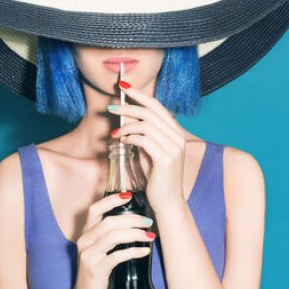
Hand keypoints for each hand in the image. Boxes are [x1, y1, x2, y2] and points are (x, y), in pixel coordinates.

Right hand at [67, 192, 155, 288]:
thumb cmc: (96, 272)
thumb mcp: (99, 251)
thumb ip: (109, 236)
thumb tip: (135, 222)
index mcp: (85, 234)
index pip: (95, 209)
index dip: (111, 200)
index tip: (129, 196)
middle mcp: (84, 241)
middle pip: (109, 222)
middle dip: (132, 219)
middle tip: (148, 222)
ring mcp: (88, 255)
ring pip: (113, 236)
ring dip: (134, 233)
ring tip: (149, 235)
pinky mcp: (96, 269)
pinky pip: (118, 256)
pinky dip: (134, 251)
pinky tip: (145, 251)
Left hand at [108, 80, 189, 212]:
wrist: (167, 202)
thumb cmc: (156, 177)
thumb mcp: (148, 150)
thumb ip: (142, 134)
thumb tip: (125, 115)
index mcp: (175, 132)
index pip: (157, 105)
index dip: (140, 94)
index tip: (124, 86)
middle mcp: (177, 137)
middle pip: (151, 111)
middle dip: (129, 106)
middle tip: (111, 107)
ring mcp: (174, 148)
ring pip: (146, 125)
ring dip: (126, 125)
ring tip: (114, 132)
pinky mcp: (166, 159)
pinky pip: (144, 140)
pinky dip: (130, 137)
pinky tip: (122, 142)